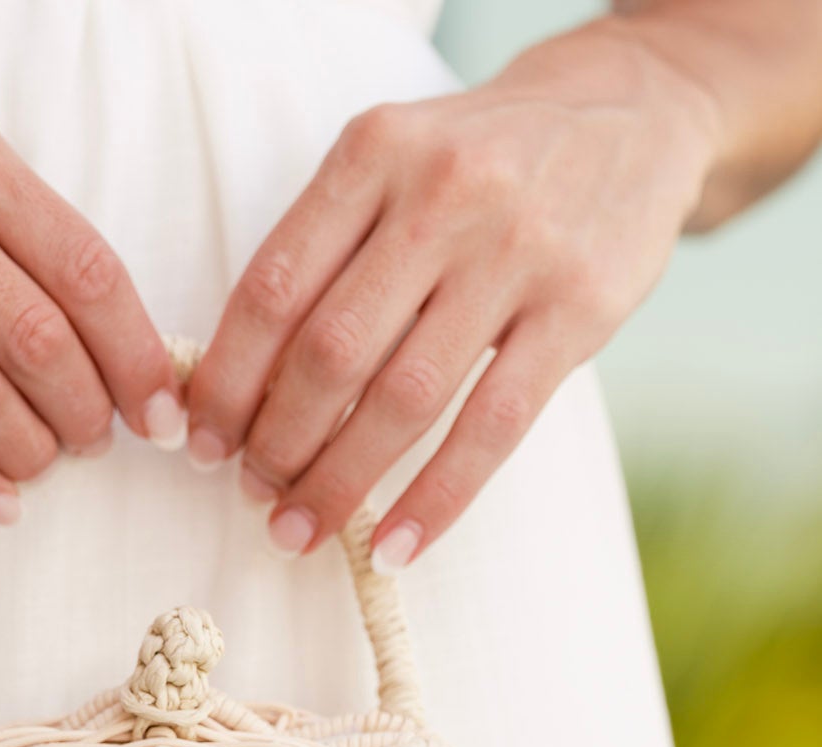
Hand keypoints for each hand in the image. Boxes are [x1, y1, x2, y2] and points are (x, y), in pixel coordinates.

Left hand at [185, 21, 721, 567]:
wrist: (632, 112)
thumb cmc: (481, 163)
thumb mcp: (394, 164)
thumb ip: (326, 251)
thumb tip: (244, 389)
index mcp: (374, 154)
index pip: (273, 289)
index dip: (228, 382)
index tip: (202, 444)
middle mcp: (442, 196)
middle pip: (329, 354)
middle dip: (277, 444)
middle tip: (254, 496)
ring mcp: (516, 253)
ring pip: (403, 399)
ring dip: (339, 483)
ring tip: (299, 531)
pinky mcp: (577, 310)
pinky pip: (491, 428)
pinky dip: (434, 501)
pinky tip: (393, 547)